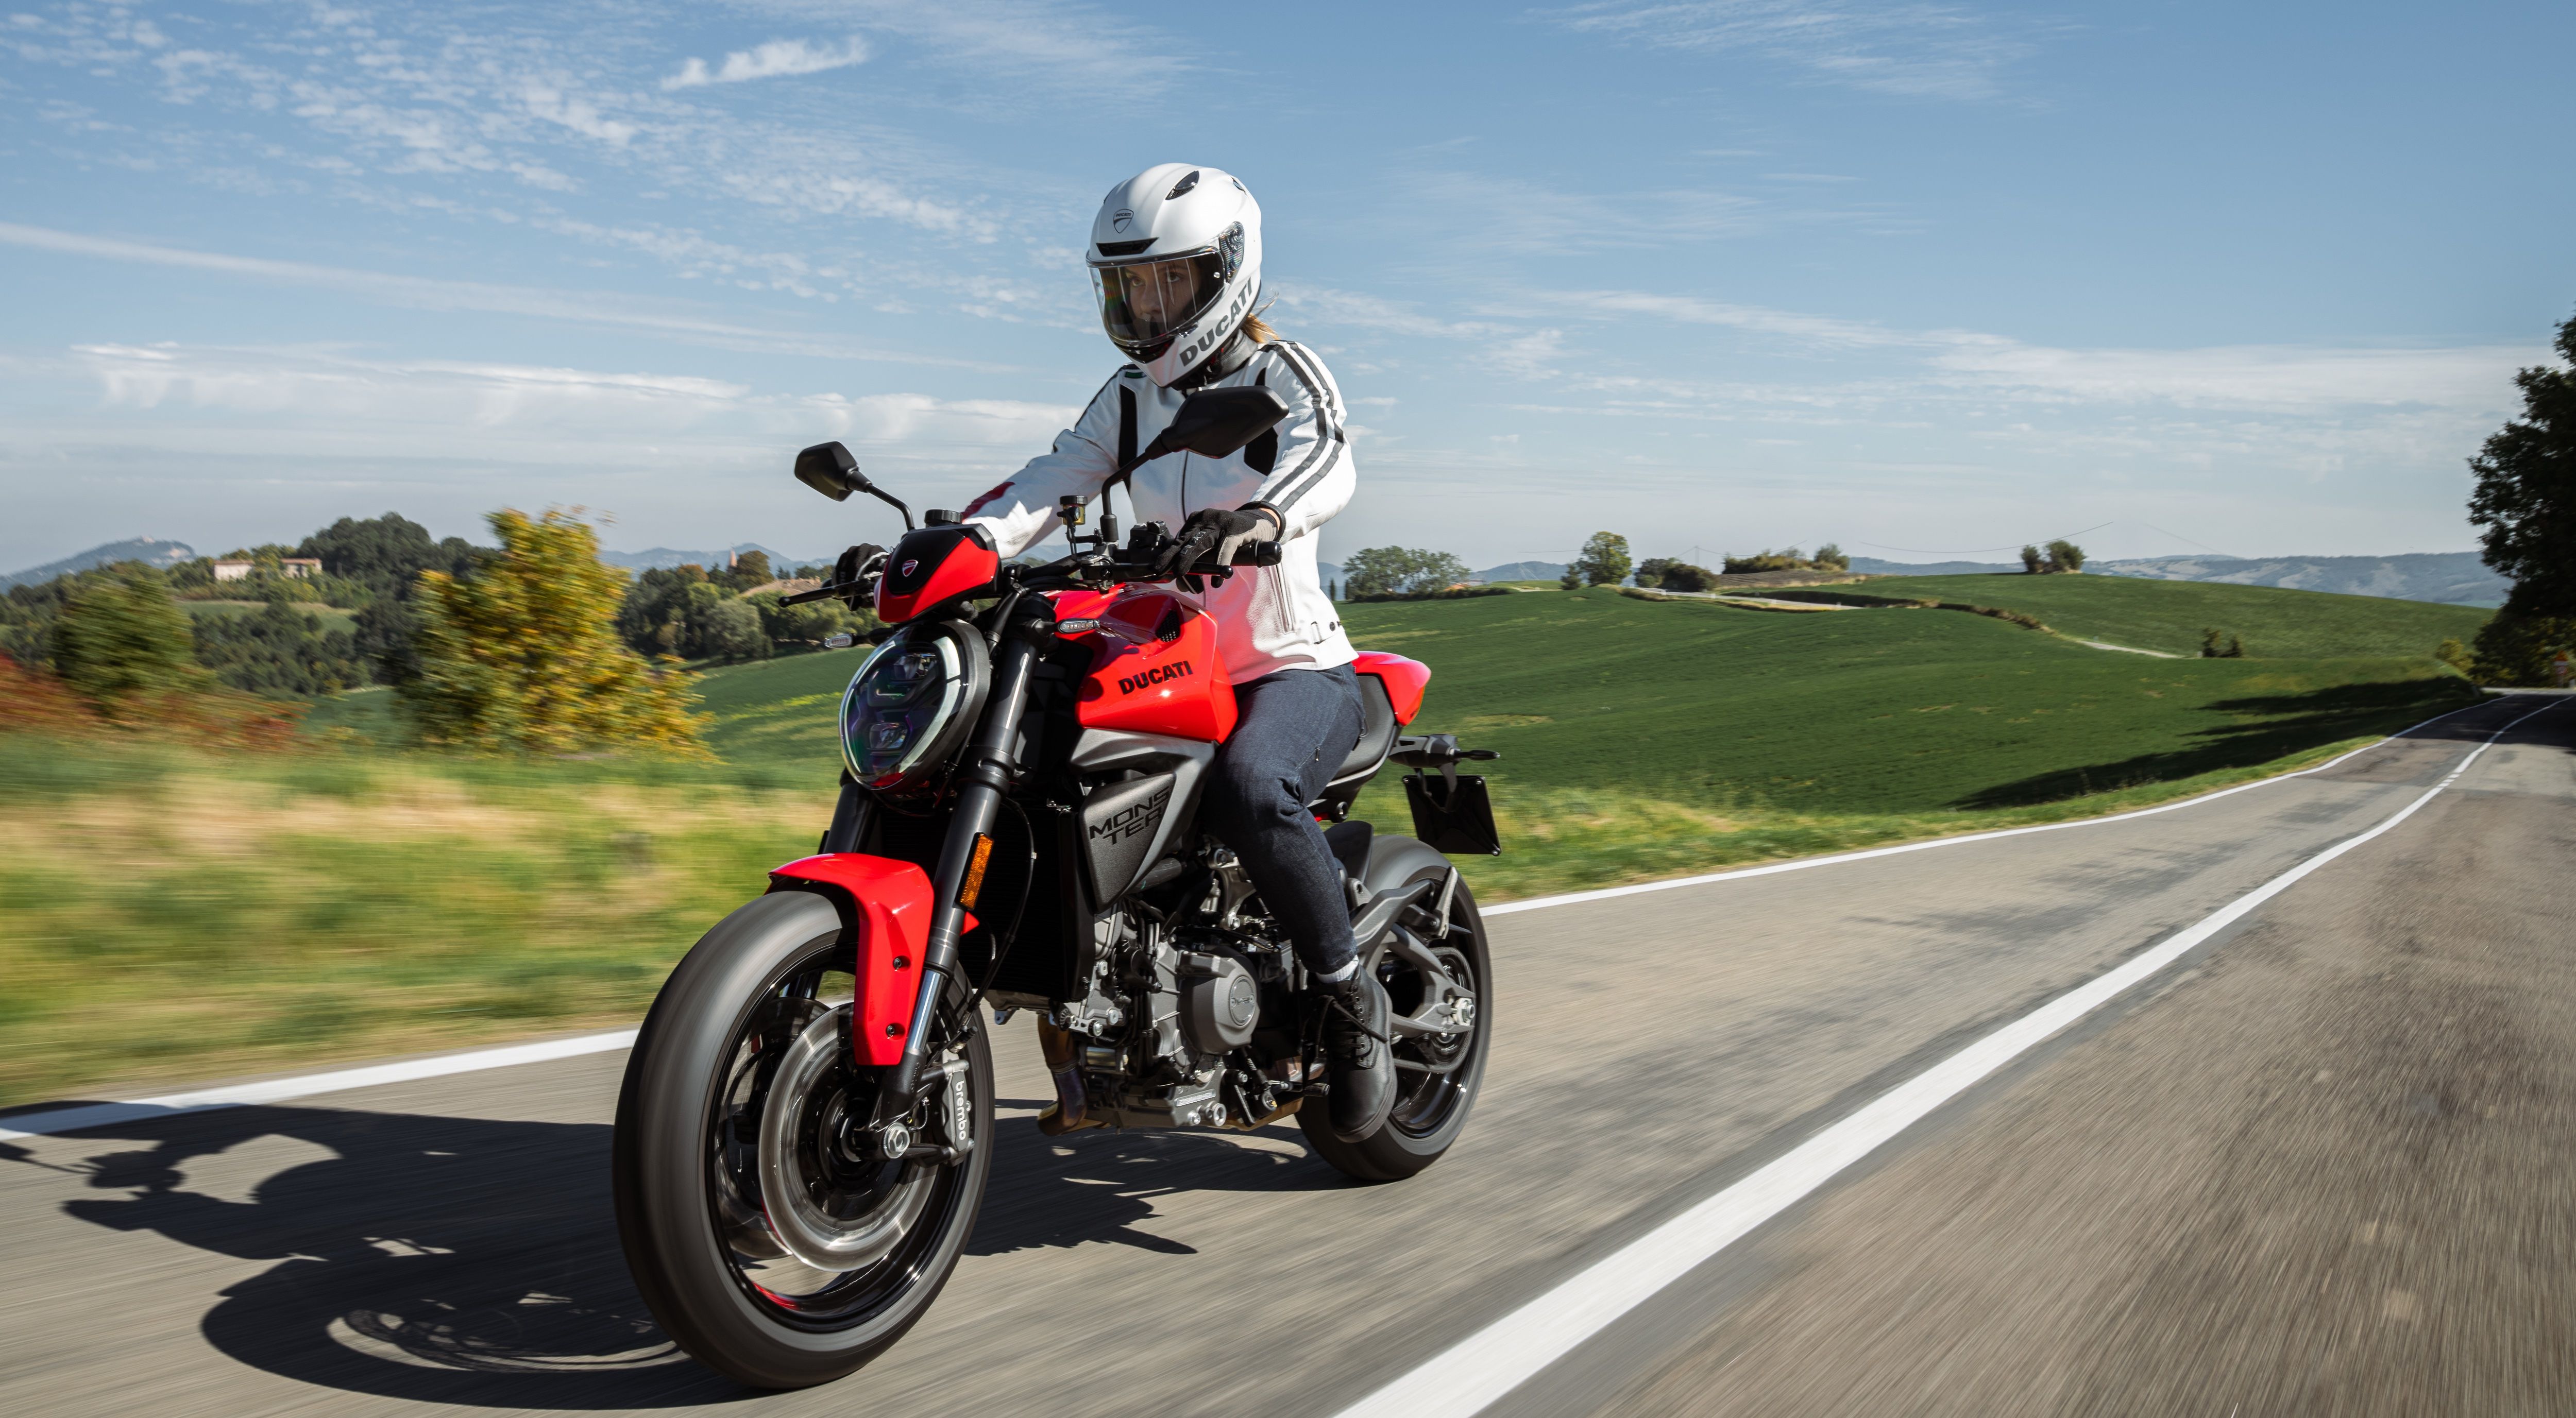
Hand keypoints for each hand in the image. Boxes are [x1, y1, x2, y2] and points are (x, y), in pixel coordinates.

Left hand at [1158, 506, 1275, 576]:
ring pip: (1201, 543)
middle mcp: (1205, 519)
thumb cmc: (1232, 536)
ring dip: (1190, 560)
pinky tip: (1216, 581)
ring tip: (1182, 574)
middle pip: (1185, 540)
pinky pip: (1225, 548)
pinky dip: (1220, 565)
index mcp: (1196, 521)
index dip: (1169, 556)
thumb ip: (1198, 559)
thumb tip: (1182, 583)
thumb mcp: (1212, 543)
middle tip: (1162, 571)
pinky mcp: (1236, 530)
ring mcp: (1220, 522)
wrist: (1260, 522)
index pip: (1179, 540)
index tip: (1160, 570)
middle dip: (1172, 557)